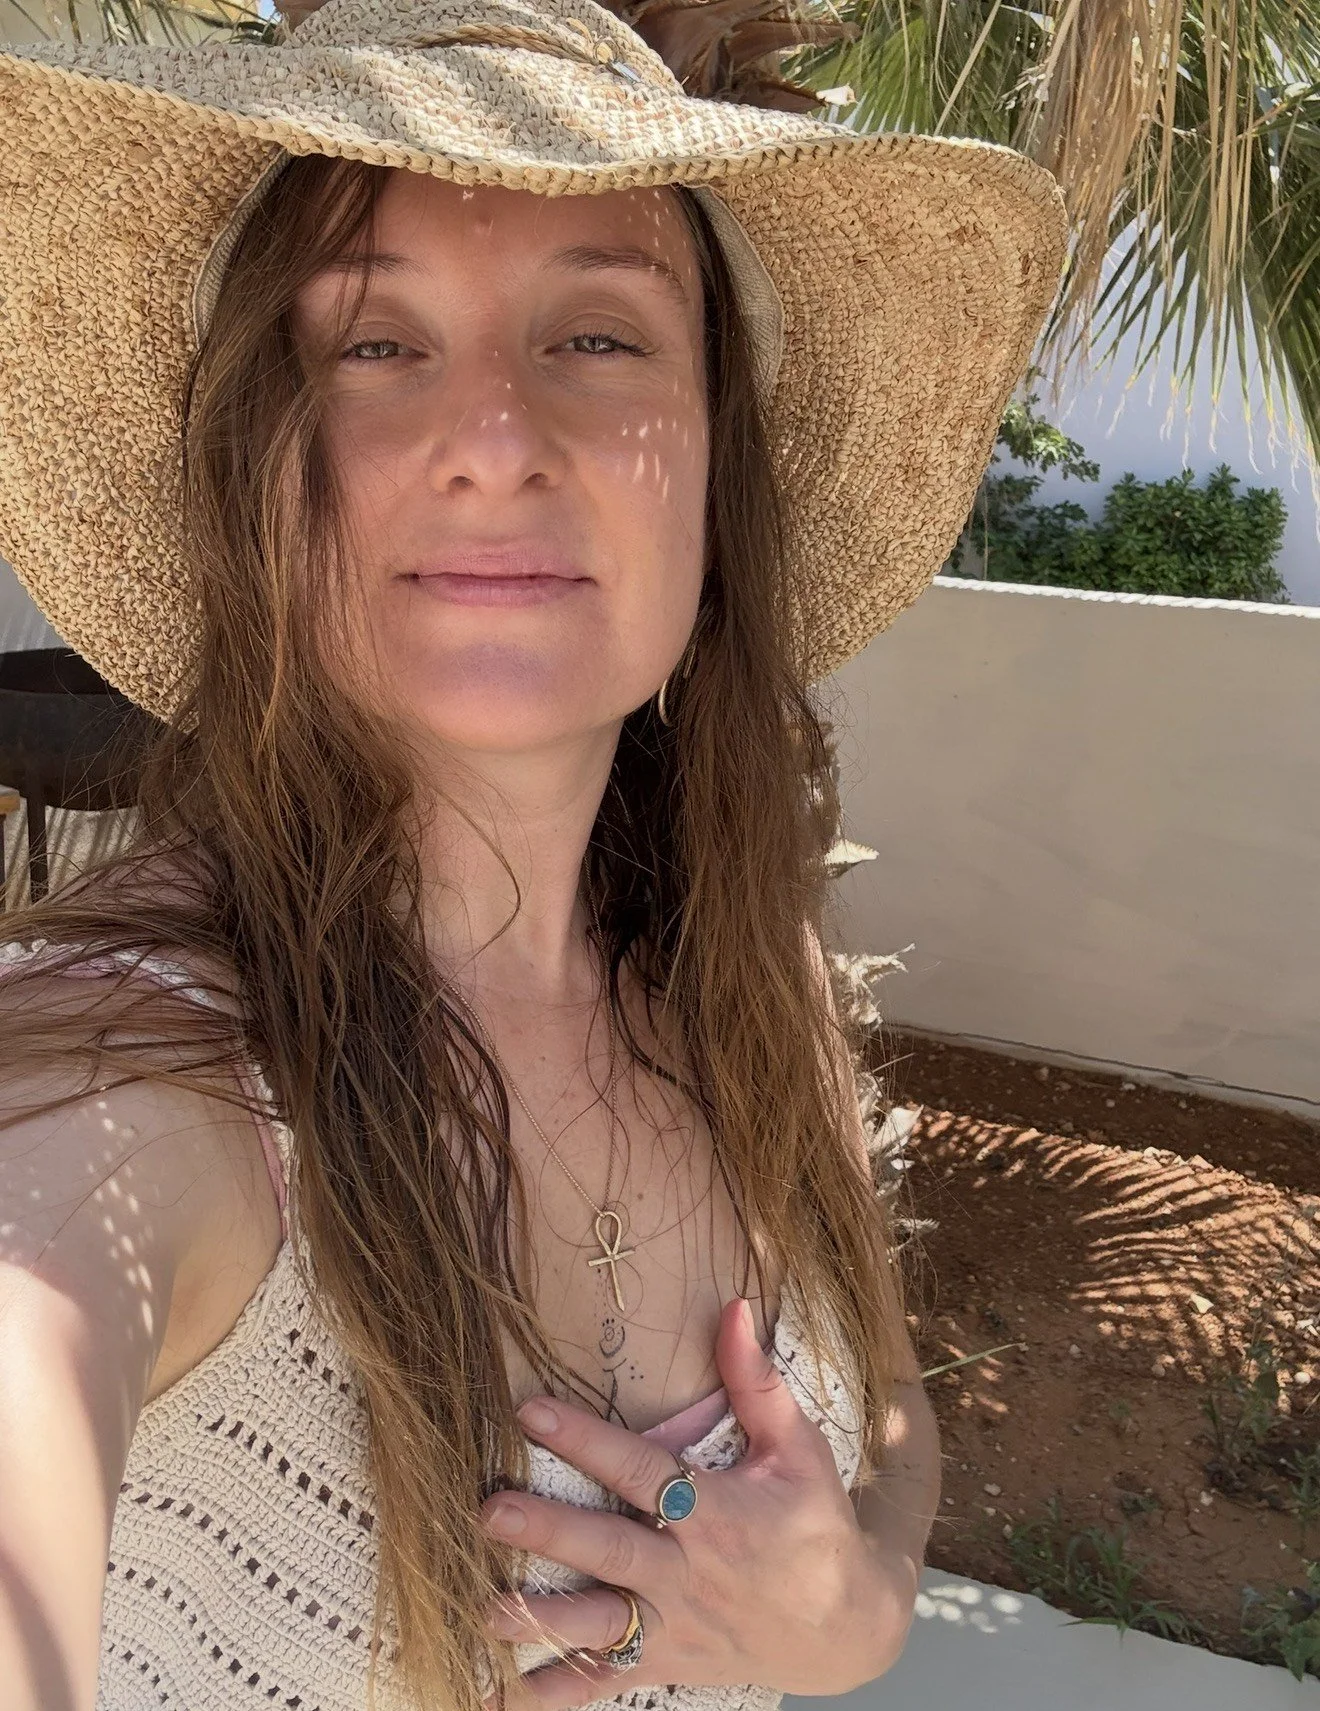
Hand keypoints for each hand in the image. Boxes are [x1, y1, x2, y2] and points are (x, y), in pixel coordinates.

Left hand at [478, 1296, 916, 1710]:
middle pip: (608, 1548)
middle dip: (547, 1531)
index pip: (640, 1469)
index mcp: (715, 1512)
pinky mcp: (668, 1666)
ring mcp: (676, 1627)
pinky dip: (556, 1693)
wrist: (847, 1627)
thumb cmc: (816, 1524)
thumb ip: (756, 1381)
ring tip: (484, 1608)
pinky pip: (606, 1684)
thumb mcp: (797, 1448)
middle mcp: (688, 1572)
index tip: (530, 1410)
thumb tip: (734, 1307)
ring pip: (600, 1624)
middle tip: (488, 1511)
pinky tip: (503, 1693)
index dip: (586, 1439)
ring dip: (541, 1617)